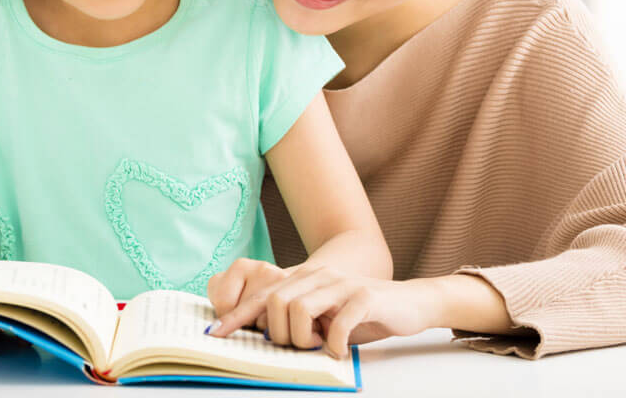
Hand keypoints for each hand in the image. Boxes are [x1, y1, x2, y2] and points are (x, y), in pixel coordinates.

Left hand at [208, 266, 436, 357]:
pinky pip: (338, 321)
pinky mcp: (364, 296)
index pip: (262, 296)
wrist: (410, 301)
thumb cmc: (362, 314)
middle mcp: (318, 276)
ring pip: (299, 307)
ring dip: (304, 338)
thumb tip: (266, 337)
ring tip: (320, 346)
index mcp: (304, 279)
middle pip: (275, 301)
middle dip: (281, 334)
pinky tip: (339, 349)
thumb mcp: (325, 316)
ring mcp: (340, 284)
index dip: (236, 316)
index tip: (215, 335)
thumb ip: (299, 320)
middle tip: (301, 347)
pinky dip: (334, 342)